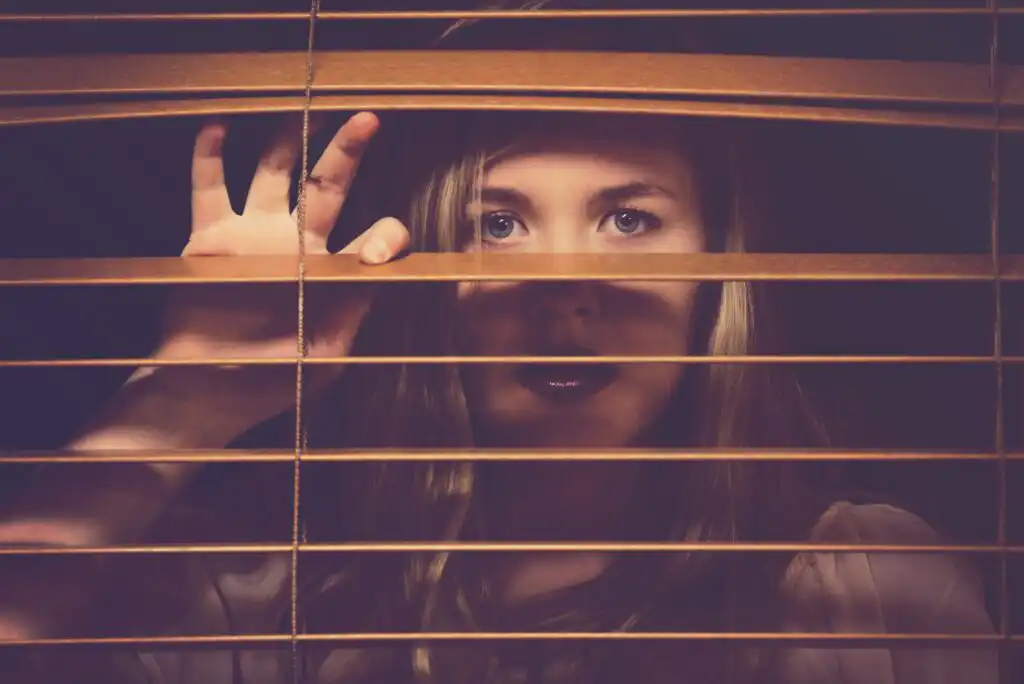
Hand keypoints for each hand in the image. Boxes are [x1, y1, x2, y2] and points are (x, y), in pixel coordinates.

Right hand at [148, 111, 409, 444]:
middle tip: (367, 118)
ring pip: (270, 174)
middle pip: (326, 185)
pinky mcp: (209, 239)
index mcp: (331, 270)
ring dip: (282, 141)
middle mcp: (295, 244)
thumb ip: (355, 305)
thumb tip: (381, 264)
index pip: (372, 235)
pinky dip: (209, 157)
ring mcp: (252, 237)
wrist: (209, 391)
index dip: (386, 234)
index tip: (379, 250)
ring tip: (293, 107)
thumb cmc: (273, 379)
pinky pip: (209, 189)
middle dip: (346, 151)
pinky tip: (216, 125)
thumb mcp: (328, 351)